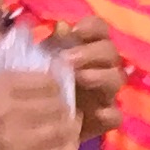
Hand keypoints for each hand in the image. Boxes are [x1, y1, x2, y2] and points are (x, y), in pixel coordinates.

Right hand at [0, 64, 85, 149]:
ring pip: (64, 130)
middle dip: (62, 104)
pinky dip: (66, 148)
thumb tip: (47, 77)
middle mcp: (8, 117)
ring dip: (68, 125)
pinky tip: (62, 144)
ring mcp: (17, 146)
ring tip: (66, 124)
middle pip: (58, 105)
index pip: (45, 81)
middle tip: (60, 107)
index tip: (53, 88)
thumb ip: (9, 83)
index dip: (55, 83)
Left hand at [41, 16, 122, 135]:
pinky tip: (95, 112)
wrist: (33, 123)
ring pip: (117, 79)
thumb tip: (62, 26)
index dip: (92, 27)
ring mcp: (106, 93)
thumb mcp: (42, 62)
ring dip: (100, 76)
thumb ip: (53, 45)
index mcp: (87, 48)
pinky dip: (108, 113)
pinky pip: (116, 116)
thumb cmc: (39, 85)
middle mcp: (101, 67)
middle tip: (68, 60)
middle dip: (91, 52)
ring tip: (78, 79)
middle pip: (110, 52)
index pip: (100, 29)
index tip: (76, 31)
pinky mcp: (104, 119)